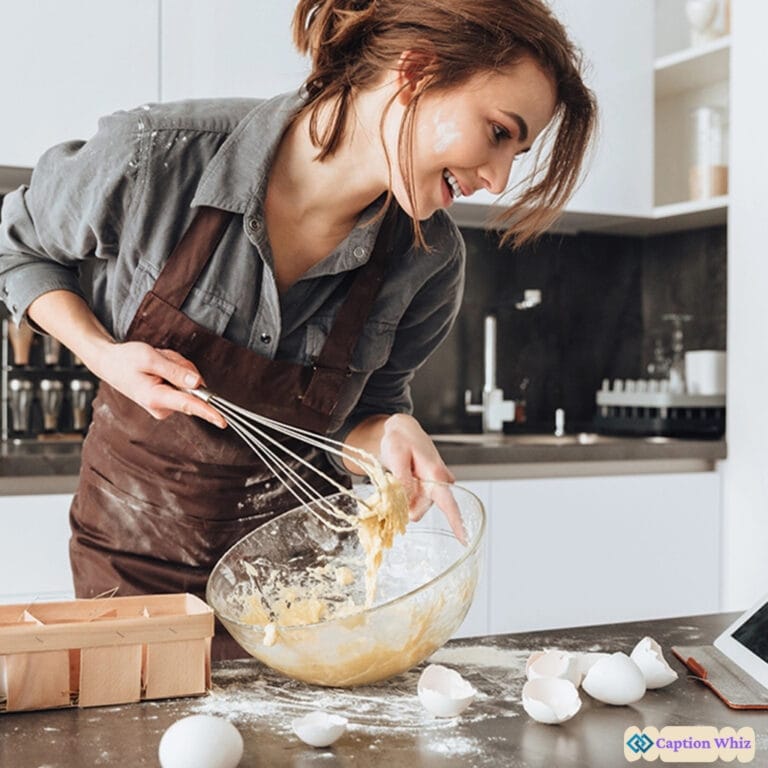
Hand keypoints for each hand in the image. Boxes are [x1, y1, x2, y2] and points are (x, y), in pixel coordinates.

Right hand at [89, 341, 226, 427]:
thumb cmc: (126, 359)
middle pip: (192, 387)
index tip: (223, 421)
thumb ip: (175, 371)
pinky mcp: (168, 401)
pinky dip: (175, 371)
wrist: (109, 363)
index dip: (208, 411)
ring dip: (177, 367)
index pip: (188, 405)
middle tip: (161, 359)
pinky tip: (159, 368)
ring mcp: (165, 406)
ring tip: (157, 363)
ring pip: (189, 383)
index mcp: (155, 397)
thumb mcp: (150, 358)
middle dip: (182, 368)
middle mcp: (162, 407)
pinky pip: (183, 384)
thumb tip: (198, 383)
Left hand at [379, 413, 465, 542]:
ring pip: (415, 506)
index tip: (464, 539)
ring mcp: (433, 486)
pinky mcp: (427, 488)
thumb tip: (406, 500)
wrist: (402, 430)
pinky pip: (414, 501)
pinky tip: (403, 480)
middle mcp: (438, 482)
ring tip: (398, 476)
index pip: (449, 503)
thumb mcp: (396, 455)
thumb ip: (402, 478)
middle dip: (403, 505)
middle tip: (392, 484)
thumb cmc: (400, 439)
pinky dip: (405, 497)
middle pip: (420, 510)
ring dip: (403, 499)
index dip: (456, 522)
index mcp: (435, 474)